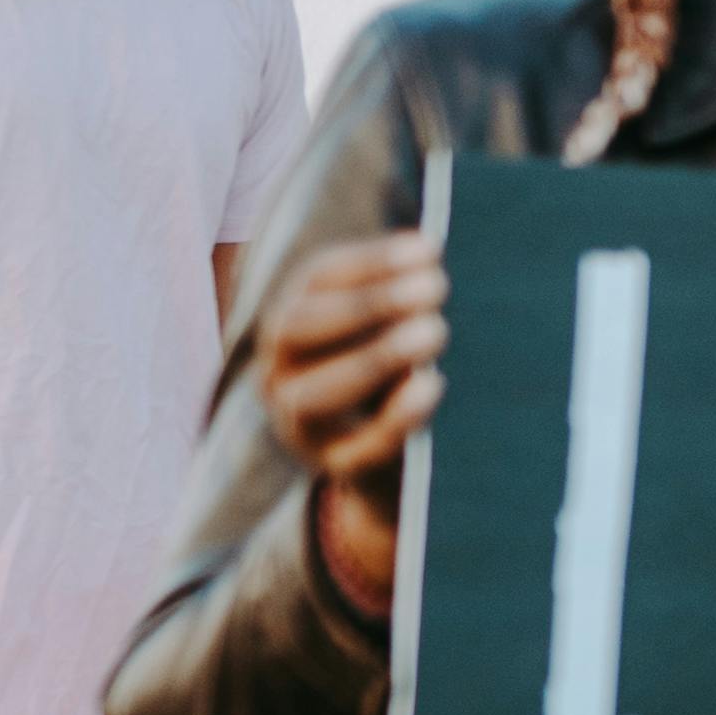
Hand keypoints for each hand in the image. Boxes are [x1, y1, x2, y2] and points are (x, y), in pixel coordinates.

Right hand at [261, 230, 445, 610]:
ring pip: (316, 394)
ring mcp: (297, 423)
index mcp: (291, 319)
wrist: (372, 448)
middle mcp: (278, 369)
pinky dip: (395, 418)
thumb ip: (405, 290)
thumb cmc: (386, 359)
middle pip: (299, 329)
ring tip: (436, 330)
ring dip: (376, 357)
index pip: (316, 279)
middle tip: (437, 286)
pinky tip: (432, 385)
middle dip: (369, 305)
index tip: (430, 248)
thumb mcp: (387, 321)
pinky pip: (357, 450)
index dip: (371, 261)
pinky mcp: (332, 465)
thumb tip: (437, 253)